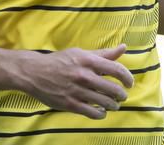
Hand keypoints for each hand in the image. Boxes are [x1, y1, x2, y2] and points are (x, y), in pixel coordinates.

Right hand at [12, 45, 134, 119]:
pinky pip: (91, 113)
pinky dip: (100, 114)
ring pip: (104, 102)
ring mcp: (77, 91)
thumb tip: (123, 48)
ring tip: (114, 105)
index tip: (129, 83)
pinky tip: (102, 112)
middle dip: (121, 95)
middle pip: (112, 89)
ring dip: (113, 106)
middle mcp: (84, 76)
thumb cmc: (60, 61)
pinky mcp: (69, 104)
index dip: (127, 78)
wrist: (34, 72)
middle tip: (122, 97)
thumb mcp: (81, 53)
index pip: (116, 70)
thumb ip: (103, 54)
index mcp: (88, 61)